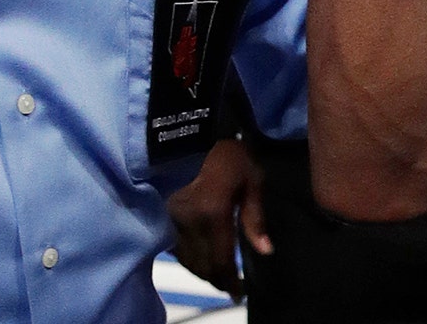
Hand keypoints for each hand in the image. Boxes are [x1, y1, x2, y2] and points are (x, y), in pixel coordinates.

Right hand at [167, 139, 271, 299]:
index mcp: (213, 214)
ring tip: (217, 274)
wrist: (185, 132)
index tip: (239, 293)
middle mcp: (188, 222)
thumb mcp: (251, 177)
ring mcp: (171, 219)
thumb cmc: (223, 151)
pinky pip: (175, 247)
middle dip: (217, 280)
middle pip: (202, 267)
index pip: (222, 260)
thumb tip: (265, 250)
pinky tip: (199, 256)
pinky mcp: (161, 214)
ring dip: (202, 271)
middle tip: (230, 286)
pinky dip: (189, 258)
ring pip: (187, 260)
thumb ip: (255, 217)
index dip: (231, 282)